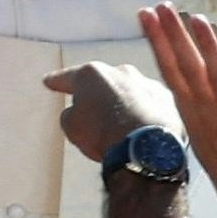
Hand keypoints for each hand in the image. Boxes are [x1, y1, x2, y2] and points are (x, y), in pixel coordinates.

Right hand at [46, 59, 181, 161]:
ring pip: (130, 90)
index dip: (56, 81)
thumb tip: (78, 110)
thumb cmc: (101, 135)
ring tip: (122, 123)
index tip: (49, 81)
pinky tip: (143, 127)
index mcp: (91, 74)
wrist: (146, 147)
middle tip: (94, 110)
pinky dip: (145, 112)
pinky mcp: (167, 98)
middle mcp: (120, 70)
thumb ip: (71, 113)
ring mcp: (146, 82)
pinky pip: (150, 103)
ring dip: (124, 102)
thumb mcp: (72, 127)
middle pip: (103, 81)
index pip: (68, 77)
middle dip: (98, 93)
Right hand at [141, 6, 216, 217]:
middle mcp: (208, 112)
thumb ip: (196, 100)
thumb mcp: (202, 130)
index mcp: (193, 111)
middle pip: (187, 68)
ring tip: (196, 21)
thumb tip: (188, 73)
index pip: (172, 69)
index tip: (147, 15)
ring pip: (216, 78)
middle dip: (172, 36)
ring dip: (206, 50)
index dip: (159, 41)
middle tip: (160, 6)